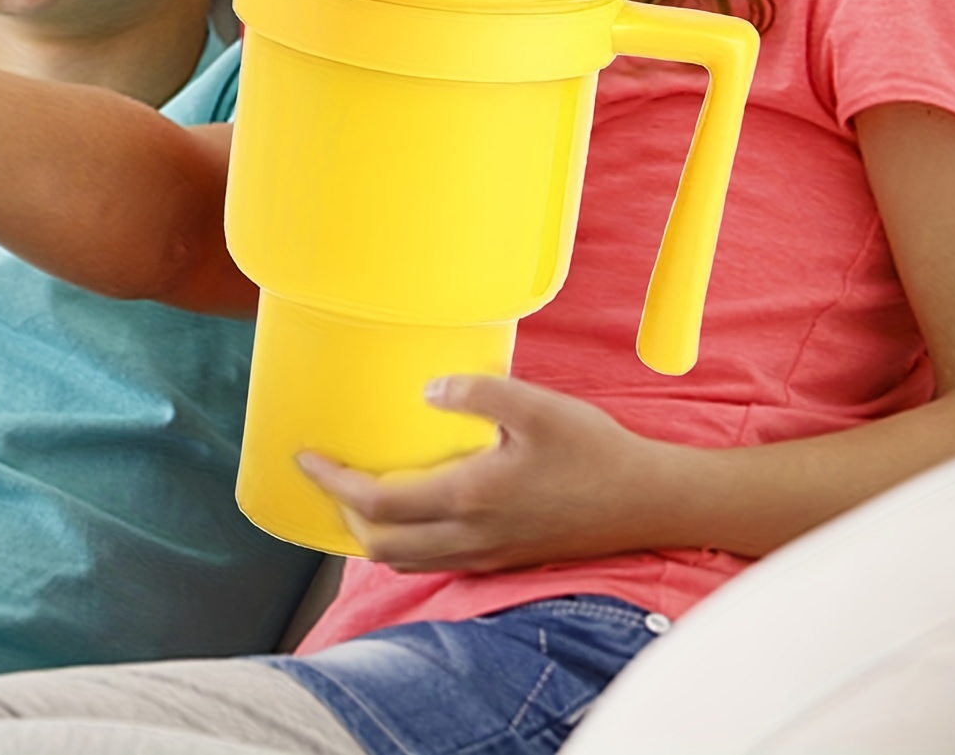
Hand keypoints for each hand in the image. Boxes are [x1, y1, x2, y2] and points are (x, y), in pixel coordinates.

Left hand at [297, 375, 673, 572]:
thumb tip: (426, 391)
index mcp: (470, 498)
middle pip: (382, 544)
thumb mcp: (536, 406)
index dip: (334, 483)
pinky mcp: (506, 557)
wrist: (648, 502)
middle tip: (328, 475)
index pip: (379, 503)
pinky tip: (414, 512)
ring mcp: (489, 554)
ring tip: (359, 494)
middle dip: (344, 513)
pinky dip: (407, 543)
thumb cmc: (594, 452)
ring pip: (408, 560)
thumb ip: (476, 392)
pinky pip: (437, 561)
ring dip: (373, 533)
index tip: (306, 459)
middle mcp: (471, 537)